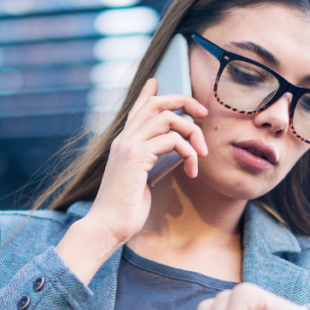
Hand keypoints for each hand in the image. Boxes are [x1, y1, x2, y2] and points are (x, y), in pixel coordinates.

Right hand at [82, 78, 208, 245]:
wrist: (106, 227)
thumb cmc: (125, 210)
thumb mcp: (142, 182)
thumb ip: (152, 163)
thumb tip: (174, 154)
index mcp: (123, 144)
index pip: (136, 110)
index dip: (147, 93)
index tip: (156, 82)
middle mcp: (124, 139)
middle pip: (155, 103)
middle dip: (183, 101)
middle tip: (202, 113)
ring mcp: (129, 145)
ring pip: (168, 118)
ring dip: (192, 132)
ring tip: (201, 154)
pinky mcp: (137, 156)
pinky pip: (172, 139)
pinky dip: (189, 152)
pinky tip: (191, 171)